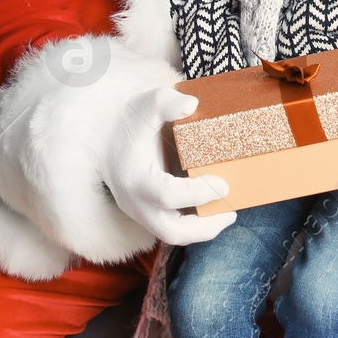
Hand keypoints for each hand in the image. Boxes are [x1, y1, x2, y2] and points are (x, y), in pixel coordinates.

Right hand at [103, 86, 236, 245]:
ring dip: (202, 229)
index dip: (198, 193)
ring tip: (227, 214)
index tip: (224, 184)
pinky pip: (172, 227)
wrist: (106, 138)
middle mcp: (135, 202)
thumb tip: (192, 105)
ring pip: (173, 235)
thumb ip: (167, 102)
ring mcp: (140, 212)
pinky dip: (194, 224)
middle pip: (172, 231)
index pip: (167, 195)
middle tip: (231, 213)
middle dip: (205, 227)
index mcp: (135, 178)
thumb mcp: (147, 104)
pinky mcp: (147, 214)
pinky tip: (213, 209)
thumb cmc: (130, 121)